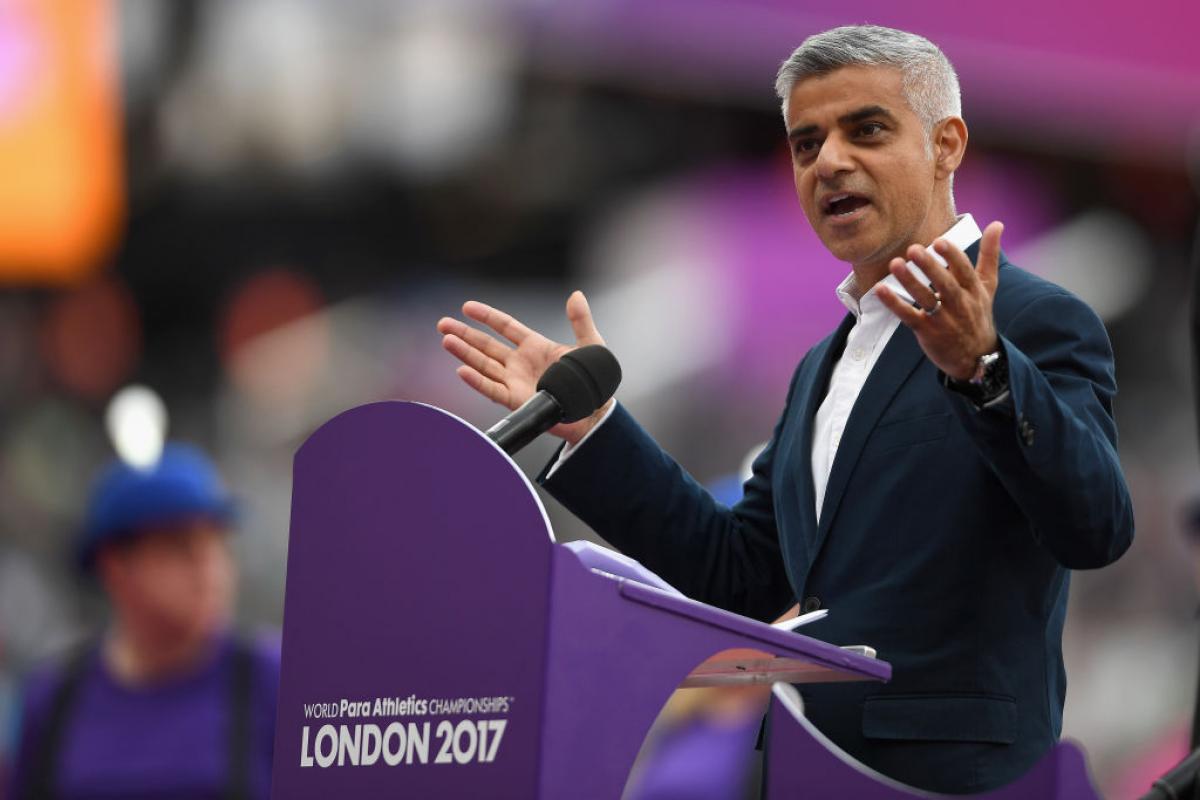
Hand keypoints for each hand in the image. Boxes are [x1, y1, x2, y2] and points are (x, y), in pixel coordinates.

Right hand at [436, 291, 611, 444]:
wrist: (595, 412)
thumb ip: (581, 320)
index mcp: (535, 346)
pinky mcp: (516, 400)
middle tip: (443, 324)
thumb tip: (576, 295)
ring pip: (483, 365)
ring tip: (446, 340)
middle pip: (486, 345)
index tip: (467, 307)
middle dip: (464, 334)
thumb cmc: (593, 380)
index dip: (486, 316)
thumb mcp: (590, 345)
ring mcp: (515, 381)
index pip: (505, 327)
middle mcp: (520, 363)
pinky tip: (462, 371)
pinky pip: (492, 389)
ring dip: (464, 354)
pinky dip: (477, 381)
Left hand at [875, 221, 1003, 380]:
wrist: (976, 357)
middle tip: (913, 249)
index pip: (965, 271)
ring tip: (895, 264)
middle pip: (946, 284)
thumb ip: (989, 254)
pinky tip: (880, 290)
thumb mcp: (988, 286)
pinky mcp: (926, 332)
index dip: (953, 257)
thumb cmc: (978, 314)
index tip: (939, 241)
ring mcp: (943, 320)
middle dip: (930, 267)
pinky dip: (894, 304)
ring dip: (910, 282)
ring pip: (926, 299)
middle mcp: (960, 305)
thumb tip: (997, 223)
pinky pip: (909, 316)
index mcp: (974, 291)